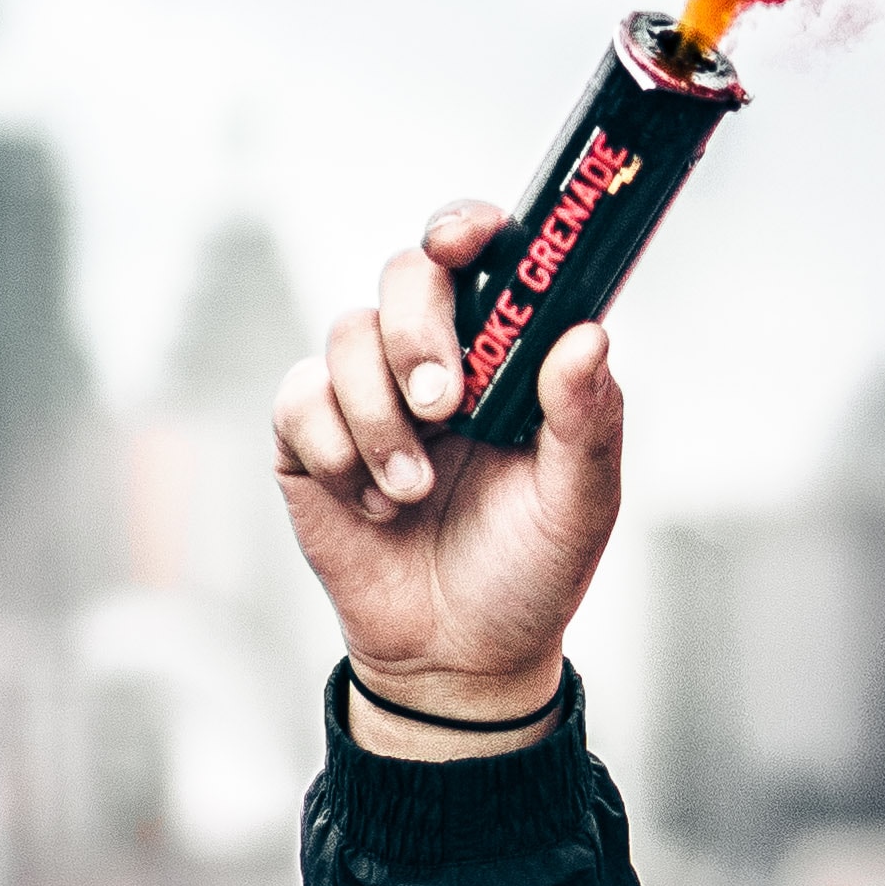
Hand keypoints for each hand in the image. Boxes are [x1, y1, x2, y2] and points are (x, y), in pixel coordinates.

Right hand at [270, 203, 626, 719]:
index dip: (464, 228)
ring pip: (345, 336)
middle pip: (404, 275)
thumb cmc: (530, 570)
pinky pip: (297, 398)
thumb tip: (587, 334)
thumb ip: (587, 418)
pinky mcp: (308, 440)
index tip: (467, 242)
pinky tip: (373, 504)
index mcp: (502, 354)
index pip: (478, 257)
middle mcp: (431, 358)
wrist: (459, 657)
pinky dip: (335, 449)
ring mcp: (365, 394)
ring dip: (381, 416)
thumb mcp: (580, 502)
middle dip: (417, 332)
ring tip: (415, 492)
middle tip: (445, 405)